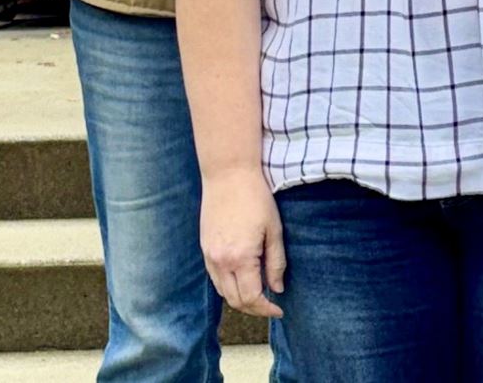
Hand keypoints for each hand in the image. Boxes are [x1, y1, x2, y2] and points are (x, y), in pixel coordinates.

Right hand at [201, 164, 284, 318]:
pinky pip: (215, 278)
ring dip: (240, 298)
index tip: (279, 309)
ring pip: (222, 292)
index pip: (251, 298)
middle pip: (235, 301)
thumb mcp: (273, 229)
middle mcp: (220, 261)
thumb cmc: (255, 197)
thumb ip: (276, 262)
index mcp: (240, 257)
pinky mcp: (204, 248)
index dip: (266, 309)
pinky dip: (228, 285)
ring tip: (258, 293)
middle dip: (254, 309)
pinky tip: (243, 278)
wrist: (228, 173)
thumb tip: (277, 288)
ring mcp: (209, 255)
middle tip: (270, 305)